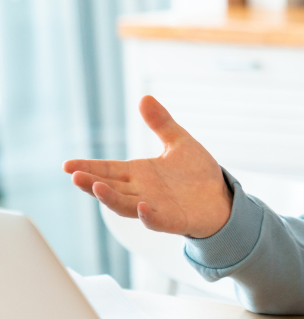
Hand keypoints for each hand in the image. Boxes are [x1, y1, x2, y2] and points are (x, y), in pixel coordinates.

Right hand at [63, 95, 232, 237]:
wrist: (221, 197)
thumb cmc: (197, 173)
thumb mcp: (179, 142)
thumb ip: (161, 123)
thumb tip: (144, 98)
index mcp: (139, 173)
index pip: (108, 170)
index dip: (88, 167)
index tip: (67, 165)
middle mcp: (141, 192)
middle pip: (110, 188)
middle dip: (91, 183)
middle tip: (74, 175)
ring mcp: (155, 207)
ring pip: (126, 205)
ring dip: (111, 199)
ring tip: (97, 187)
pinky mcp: (174, 220)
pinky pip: (158, 220)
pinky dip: (149, 216)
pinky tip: (142, 208)